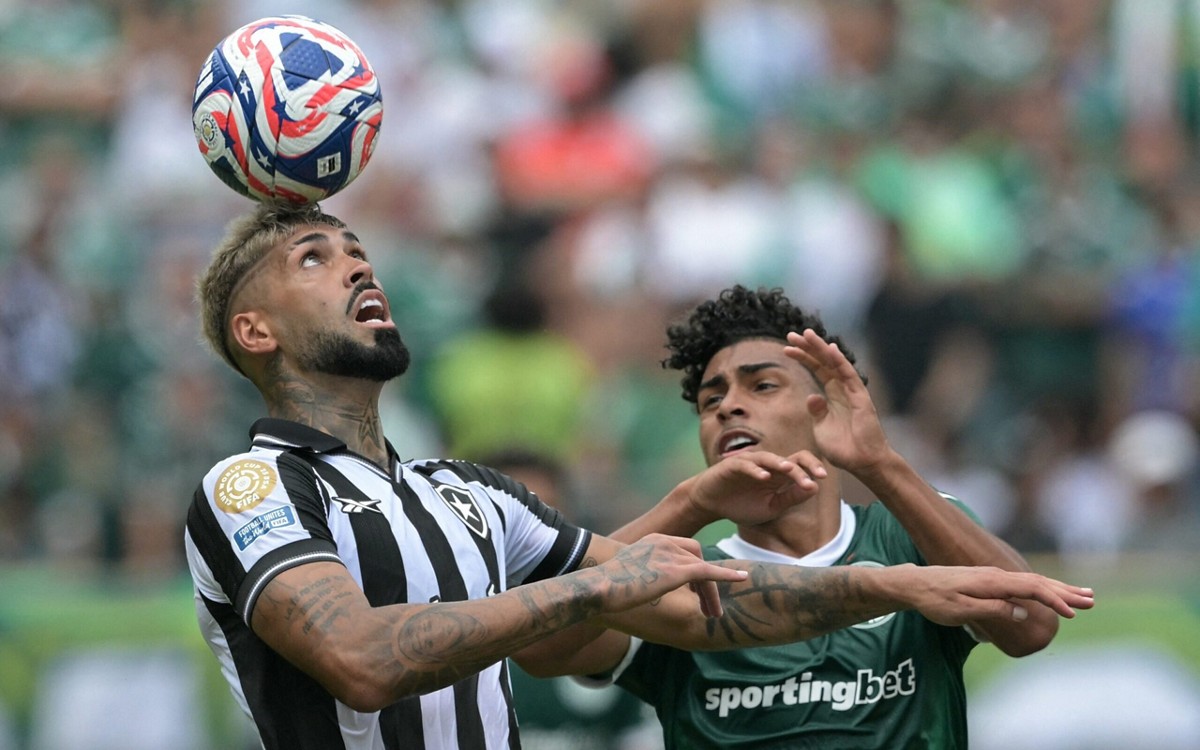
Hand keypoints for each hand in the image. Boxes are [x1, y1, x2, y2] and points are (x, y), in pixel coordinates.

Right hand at [597, 534, 746, 617]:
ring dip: (711, 592)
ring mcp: (672, 554)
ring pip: (704, 570)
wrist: (598, 587)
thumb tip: (641, 587)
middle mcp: (665, 542)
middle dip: (707, 582)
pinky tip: (742, 579)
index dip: (695, 570)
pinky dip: (727, 575)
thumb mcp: (625, 574)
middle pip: (698, 557)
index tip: (697, 591)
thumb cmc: (604, 587)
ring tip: (713, 615)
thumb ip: (641, 574)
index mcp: (653, 540)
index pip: (685, 549)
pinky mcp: (677, 570)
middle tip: (709, 608)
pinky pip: (709, 572)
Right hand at [682, 449, 825, 525]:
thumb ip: (791, 498)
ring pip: (768, 458)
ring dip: (780, 463)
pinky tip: (763, 476)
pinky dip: (754, 470)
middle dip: (804, 466)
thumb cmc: (741, 505)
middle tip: (817, 476)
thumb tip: (814, 488)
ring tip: (790, 470)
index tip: (823, 478)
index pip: (800, 464)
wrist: (710, 504)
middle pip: (789, 458)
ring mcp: (749, 463)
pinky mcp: (732, 466)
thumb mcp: (771, 507)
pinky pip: (745, 464)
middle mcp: (766, 465)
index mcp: (778, 475)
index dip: (812, 468)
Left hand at [784, 329, 890, 472]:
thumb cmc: (843, 449)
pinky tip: (829, 349)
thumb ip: (816, 411)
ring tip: (806, 334)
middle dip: (808, 347)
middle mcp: (842, 389)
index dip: (803, 358)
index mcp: (832, 395)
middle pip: (823, 362)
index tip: (786, 348)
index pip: (817, 370)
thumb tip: (812, 395)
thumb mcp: (821, 428)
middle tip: (791, 334)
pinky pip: (849, 375)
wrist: (862, 463)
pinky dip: (839, 361)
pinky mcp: (860, 397)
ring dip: (821, 348)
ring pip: (835, 363)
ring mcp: (852, 391)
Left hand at [894, 564, 1094, 625]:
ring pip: (1033, 580)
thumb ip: (992, 610)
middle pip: (1038, 581)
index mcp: (992, 581)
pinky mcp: (990, 580)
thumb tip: (1024, 613)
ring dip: (1058, 588)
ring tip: (1082, 595)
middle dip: (1065, 592)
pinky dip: (1041, 587)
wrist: (914, 584)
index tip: (1072, 613)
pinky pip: (1023, 582)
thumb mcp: (960, 610)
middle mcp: (996, 574)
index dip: (1053, 600)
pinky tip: (1049, 592)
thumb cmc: (934, 600)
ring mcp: (994, 575)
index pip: (1031, 588)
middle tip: (1091, 601)